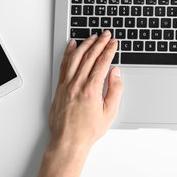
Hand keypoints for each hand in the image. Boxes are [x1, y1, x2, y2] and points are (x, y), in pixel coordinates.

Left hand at [48, 31, 122, 153]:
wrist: (68, 141)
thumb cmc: (88, 130)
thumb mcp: (110, 112)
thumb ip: (115, 90)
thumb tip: (115, 73)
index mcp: (91, 90)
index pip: (102, 63)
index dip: (109, 50)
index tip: (114, 43)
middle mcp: (77, 84)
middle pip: (89, 57)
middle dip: (99, 43)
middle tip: (106, 35)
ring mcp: (67, 85)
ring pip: (76, 57)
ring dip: (85, 44)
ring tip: (92, 37)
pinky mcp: (60, 87)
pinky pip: (64, 65)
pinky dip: (68, 53)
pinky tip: (72, 46)